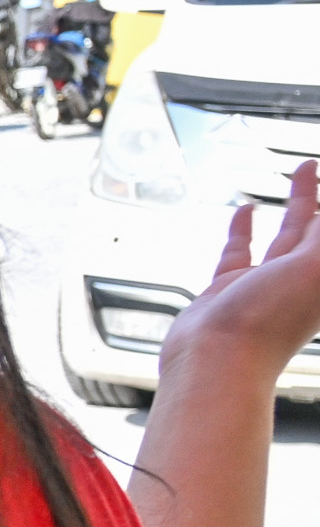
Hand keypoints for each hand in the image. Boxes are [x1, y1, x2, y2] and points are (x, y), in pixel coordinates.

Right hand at [159, 160, 319, 381]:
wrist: (217, 360)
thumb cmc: (269, 322)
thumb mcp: (315, 266)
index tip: (319, 172)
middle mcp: (301, 279)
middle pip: (318, 228)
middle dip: (317, 198)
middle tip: (313, 166)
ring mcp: (266, 284)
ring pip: (287, 235)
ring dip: (294, 207)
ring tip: (296, 178)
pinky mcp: (229, 289)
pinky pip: (241, 252)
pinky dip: (244, 229)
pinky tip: (245, 211)